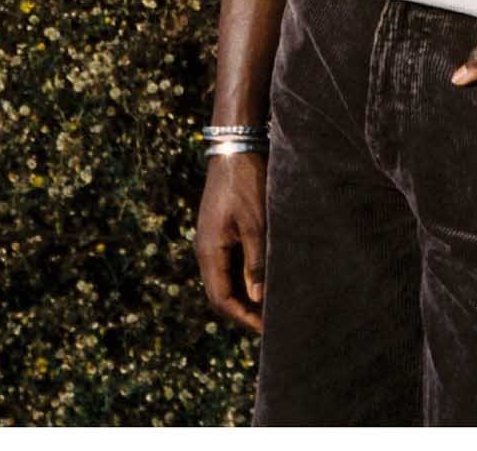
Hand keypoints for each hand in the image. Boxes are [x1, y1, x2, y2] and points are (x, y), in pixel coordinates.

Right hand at [196, 151, 267, 335]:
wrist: (235, 146)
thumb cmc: (246, 184)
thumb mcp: (256, 224)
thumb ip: (256, 262)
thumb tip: (256, 298)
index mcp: (209, 251)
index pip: (221, 299)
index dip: (242, 316)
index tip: (265, 328)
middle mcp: (206, 249)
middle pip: (221, 291)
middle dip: (244, 308)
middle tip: (270, 319)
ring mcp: (211, 238)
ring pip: (226, 276)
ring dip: (245, 291)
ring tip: (270, 301)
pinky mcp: (220, 228)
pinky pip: (230, 260)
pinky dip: (245, 272)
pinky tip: (263, 273)